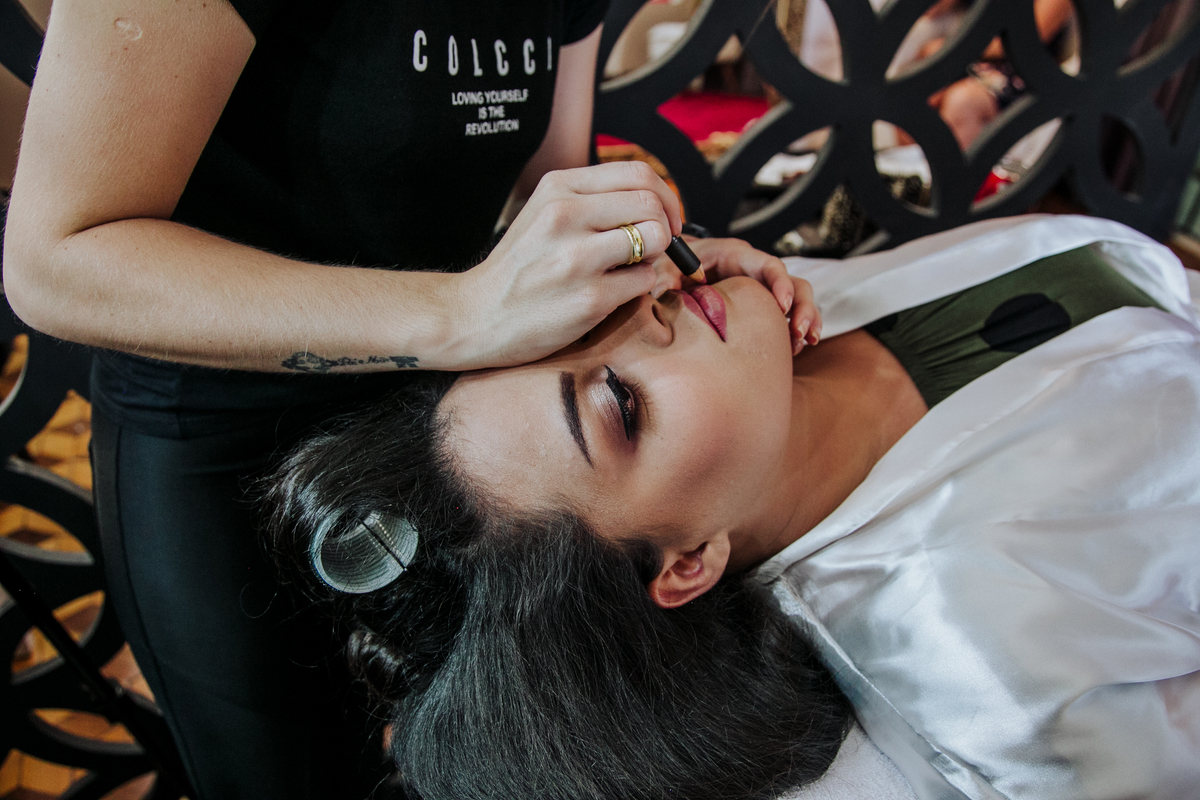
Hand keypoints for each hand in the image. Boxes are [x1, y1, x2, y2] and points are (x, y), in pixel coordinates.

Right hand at [450, 162, 682, 367]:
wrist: (476, 316)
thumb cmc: (520, 268)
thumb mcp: (544, 215)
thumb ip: (593, 202)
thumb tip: (656, 206)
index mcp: (558, 188)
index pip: (637, 173)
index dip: (665, 195)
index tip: (666, 217)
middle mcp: (566, 216)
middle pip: (651, 205)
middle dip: (665, 228)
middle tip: (658, 247)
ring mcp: (577, 258)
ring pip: (655, 240)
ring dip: (653, 257)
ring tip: (627, 269)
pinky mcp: (590, 298)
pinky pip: (644, 281)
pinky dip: (638, 287)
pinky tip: (610, 292)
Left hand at [651, 237, 820, 354]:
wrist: (673, 273)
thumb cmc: (673, 266)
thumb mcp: (666, 269)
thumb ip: (666, 279)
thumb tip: (663, 293)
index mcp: (736, 257)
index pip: (769, 265)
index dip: (780, 284)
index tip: (782, 306)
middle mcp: (755, 272)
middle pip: (793, 283)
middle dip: (802, 307)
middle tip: (799, 332)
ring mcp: (761, 290)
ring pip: (797, 300)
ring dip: (805, 320)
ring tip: (806, 342)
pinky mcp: (761, 308)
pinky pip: (787, 317)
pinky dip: (795, 332)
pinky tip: (796, 349)